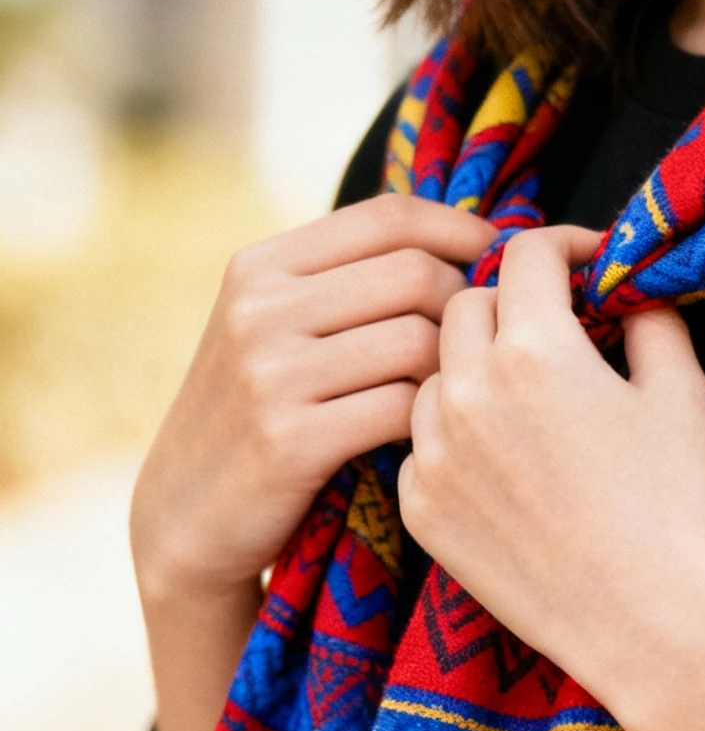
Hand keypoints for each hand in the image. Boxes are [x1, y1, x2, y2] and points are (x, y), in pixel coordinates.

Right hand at [132, 193, 494, 608]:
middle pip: (415, 274)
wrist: (185, 513)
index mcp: (261, 266)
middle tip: (481, 339)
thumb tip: (462, 238)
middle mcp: (260, 309)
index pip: (388, 216)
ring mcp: (270, 374)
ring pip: (418, 341)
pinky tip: (429, 429)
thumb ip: (344, 278)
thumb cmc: (258, 409)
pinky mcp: (289, 441)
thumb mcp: (272, 325)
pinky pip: (402, 408)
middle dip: (465, 304)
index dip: (458, 228)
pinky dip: (431, 416)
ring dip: (454, 367)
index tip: (493, 254)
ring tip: (457, 387)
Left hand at [398, 224, 704, 726]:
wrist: (653, 624)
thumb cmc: (683, 505)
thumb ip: (651, 321)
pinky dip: (454, 434)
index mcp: (536, 348)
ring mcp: (434, 454)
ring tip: (524, 396)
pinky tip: (503, 459)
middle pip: (465, 304)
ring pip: (433, 372)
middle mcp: (469, 391)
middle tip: (555, 326)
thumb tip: (631, 289)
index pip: (523, 254)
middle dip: (511, 301)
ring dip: (472, 365)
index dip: (561, 246)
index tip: (585, 264)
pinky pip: (420, 442)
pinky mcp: (420, 510)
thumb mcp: (683, 393)